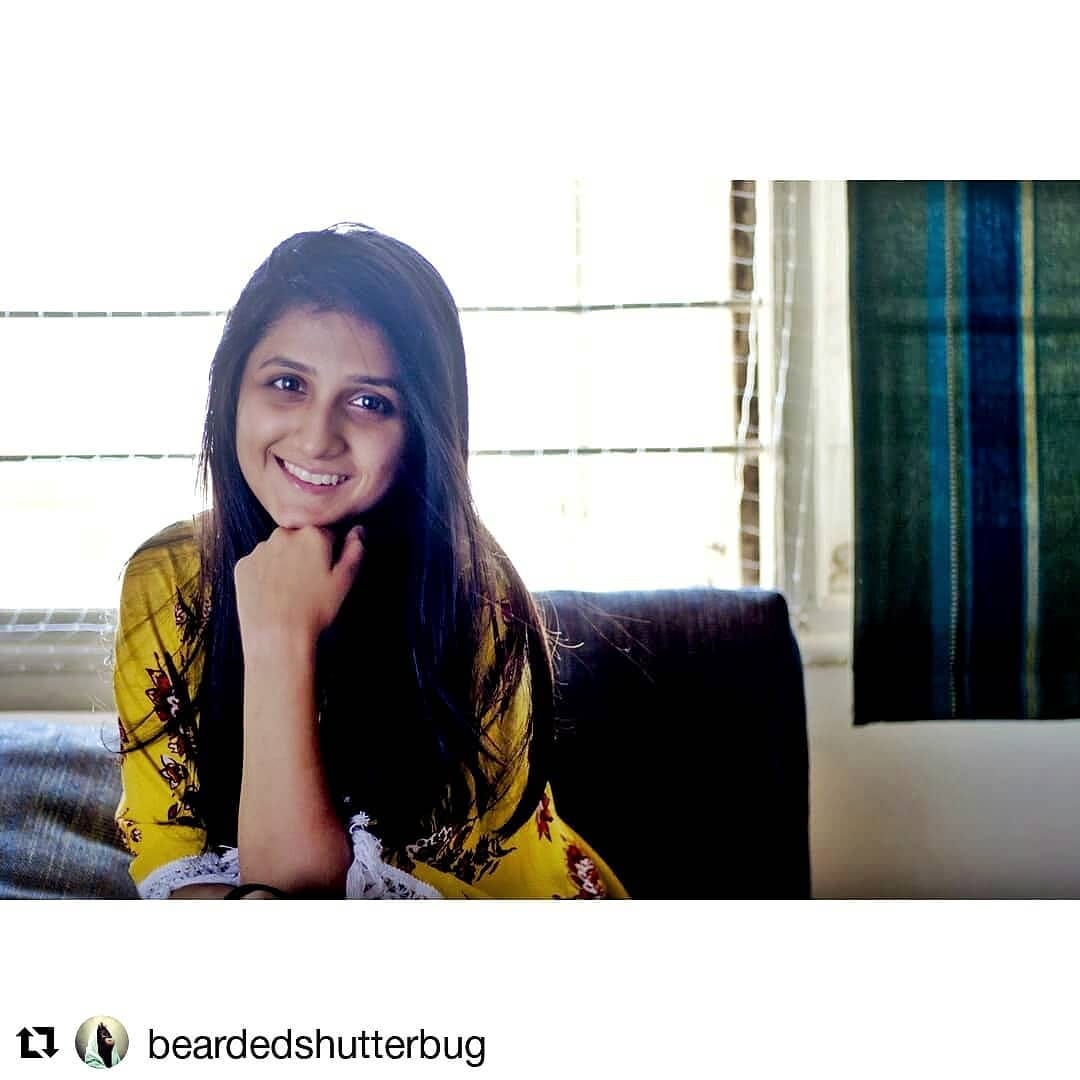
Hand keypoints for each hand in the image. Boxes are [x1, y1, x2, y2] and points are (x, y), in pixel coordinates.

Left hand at [234, 524, 364, 646]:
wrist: (277, 636)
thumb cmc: (315, 610)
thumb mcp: (344, 581)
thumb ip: (355, 550)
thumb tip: (358, 530)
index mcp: (313, 535)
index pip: (326, 533)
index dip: (329, 553)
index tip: (327, 572)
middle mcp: (283, 535)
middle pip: (299, 539)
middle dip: (305, 554)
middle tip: (309, 584)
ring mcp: (260, 550)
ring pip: (277, 551)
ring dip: (283, 563)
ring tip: (289, 592)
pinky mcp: (243, 566)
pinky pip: (258, 564)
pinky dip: (264, 575)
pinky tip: (272, 595)